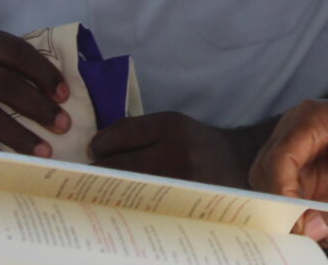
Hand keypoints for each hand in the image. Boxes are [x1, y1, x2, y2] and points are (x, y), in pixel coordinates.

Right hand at [0, 21, 68, 155]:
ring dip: (19, 136)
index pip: (17, 53)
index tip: (65, 95)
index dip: (44, 74)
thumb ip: (9, 58)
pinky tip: (9, 158)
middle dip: (38, 108)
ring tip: (43, 150)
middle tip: (63, 125)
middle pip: (5, 86)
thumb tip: (55, 87)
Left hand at [90, 112, 269, 186]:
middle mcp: (175, 151)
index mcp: (171, 125)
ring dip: (111, 188)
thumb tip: (98, 145)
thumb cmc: (197, 142)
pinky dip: (130, 200)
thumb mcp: (173, 125)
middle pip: (120, 164)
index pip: (122, 134)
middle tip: (90, 174)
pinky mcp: (180, 200)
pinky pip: (143, 202)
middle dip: (100, 169)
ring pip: (128, 186)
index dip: (101, 144)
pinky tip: (124, 200)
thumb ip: (139, 130)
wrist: (237, 163)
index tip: (93, 150)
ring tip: (104, 187)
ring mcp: (178, 180)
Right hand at [249, 99, 327, 250]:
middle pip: (268, 175)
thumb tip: (307, 230)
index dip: (280, 193)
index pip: (279, 157)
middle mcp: (296, 132)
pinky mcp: (301, 176)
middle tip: (310, 236)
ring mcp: (297, 154)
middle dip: (287, 211)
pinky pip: (290, 204)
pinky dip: (307, 222)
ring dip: (298, 220)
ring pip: (275, 194)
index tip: (293, 224)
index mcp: (313, 118)